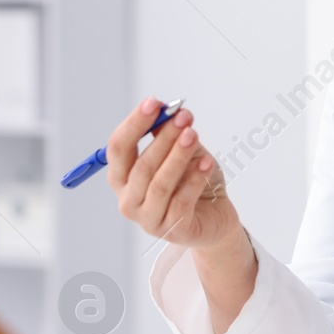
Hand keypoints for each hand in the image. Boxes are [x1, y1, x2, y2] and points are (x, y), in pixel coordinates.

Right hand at [106, 97, 238, 250]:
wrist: (214, 217)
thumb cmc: (190, 183)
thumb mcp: (177, 153)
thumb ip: (165, 135)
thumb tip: (162, 109)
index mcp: (121, 178)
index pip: (118, 148)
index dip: (135, 124)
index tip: (154, 103)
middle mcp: (129, 200)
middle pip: (140, 166)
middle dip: (163, 138)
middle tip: (183, 117)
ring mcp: (149, 219)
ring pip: (160, 184)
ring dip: (177, 156)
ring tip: (193, 135)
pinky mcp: (173, 230)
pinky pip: (181, 201)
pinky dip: (194, 179)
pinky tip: (206, 162)